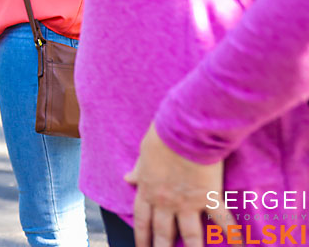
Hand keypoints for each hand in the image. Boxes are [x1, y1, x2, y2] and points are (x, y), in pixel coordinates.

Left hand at [126, 123, 234, 246]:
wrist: (185, 131)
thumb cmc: (162, 136)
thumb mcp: (144, 153)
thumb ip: (139, 170)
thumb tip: (128, 178)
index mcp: (148, 190)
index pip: (142, 219)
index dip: (142, 235)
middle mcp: (165, 201)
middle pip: (162, 232)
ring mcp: (187, 203)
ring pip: (190, 235)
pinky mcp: (209, 198)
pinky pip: (222, 220)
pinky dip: (232, 233)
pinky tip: (238, 244)